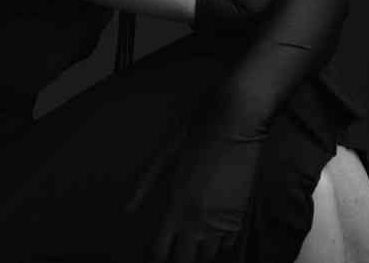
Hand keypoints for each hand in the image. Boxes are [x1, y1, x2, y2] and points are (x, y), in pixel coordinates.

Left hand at [137, 94, 267, 262]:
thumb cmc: (197, 130)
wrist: (235, 119)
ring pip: (208, 256)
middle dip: (176, 259)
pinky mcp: (241, 214)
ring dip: (198, 251)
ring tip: (191, 242)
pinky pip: (229, 244)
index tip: (151, 253)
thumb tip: (127, 208)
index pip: (159, 251)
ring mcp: (222, 220)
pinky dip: (219, 243)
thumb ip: (145, 184)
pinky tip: (212, 232)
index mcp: (176, 205)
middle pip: (184, 261)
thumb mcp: (165, 153)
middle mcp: (199, 220)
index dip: (153, 256)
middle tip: (171, 249)